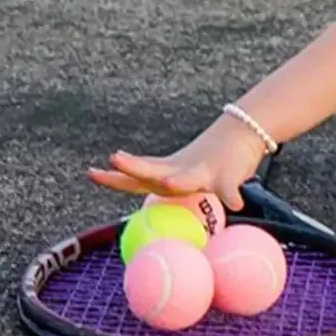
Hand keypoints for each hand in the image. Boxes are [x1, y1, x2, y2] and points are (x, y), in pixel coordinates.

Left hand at [88, 114, 269, 211]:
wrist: (243, 131)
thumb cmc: (210, 158)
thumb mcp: (183, 172)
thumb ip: (166, 184)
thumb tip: (150, 199)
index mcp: (169, 172)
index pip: (137, 174)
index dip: (114, 176)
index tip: (91, 173)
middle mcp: (182, 170)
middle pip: (154, 170)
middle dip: (134, 167)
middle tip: (116, 159)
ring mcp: (205, 172)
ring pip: (189, 178)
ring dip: (179, 180)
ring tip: (168, 182)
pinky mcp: (229, 176)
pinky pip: (230, 190)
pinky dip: (232, 197)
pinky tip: (235, 204)